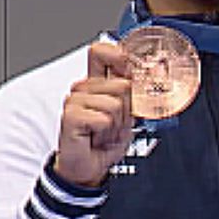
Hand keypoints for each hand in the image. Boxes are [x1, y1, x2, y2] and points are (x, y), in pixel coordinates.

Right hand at [54, 40, 134, 187]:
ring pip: (115, 103)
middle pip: (121, 84)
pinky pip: (104, 118)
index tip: (133, 71)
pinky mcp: (70, 115)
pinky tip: (96, 137)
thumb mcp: (127, 113)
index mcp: (96, 82)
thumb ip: (134, 92)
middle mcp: (83, 87)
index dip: (120, 56)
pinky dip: (107, 132)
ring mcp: (74, 100)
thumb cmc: (106, 139)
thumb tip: (148, 73)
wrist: (89, 166)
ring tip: (106, 132)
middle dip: (127, 109)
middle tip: (116, 124)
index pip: (101, 51)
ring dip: (117, 124)